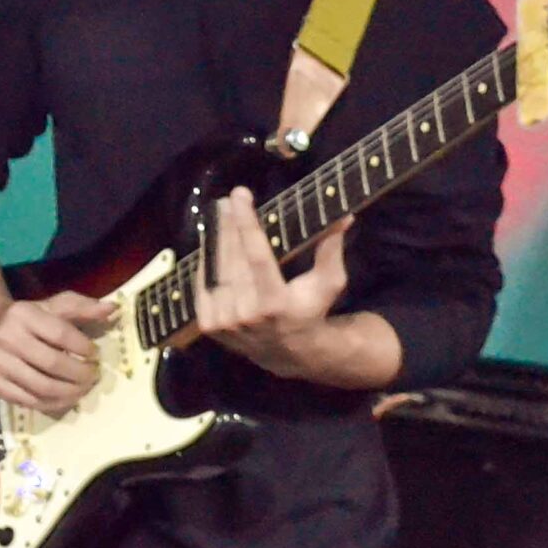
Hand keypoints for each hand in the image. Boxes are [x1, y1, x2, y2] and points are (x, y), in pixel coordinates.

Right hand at [0, 291, 117, 413]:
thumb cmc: (27, 318)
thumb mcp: (52, 306)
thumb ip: (82, 307)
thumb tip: (112, 308)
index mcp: (23, 314)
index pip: (60, 334)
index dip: (83, 347)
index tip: (95, 354)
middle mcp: (6, 337)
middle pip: (52, 363)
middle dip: (80, 374)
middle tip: (94, 376)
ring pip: (42, 387)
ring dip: (70, 392)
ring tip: (83, 389)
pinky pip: (29, 401)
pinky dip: (53, 403)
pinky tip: (66, 398)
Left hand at [194, 187, 352, 378]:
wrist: (288, 352)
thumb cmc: (310, 310)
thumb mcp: (329, 283)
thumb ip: (330, 250)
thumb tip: (345, 216)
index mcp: (275, 303)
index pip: (256, 255)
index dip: (246, 223)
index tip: (239, 195)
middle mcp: (246, 314)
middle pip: (232, 259)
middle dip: (228, 226)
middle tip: (225, 201)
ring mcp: (224, 322)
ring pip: (215, 270)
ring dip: (215, 240)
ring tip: (218, 217)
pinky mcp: (210, 326)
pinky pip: (202, 285)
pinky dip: (206, 263)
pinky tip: (211, 243)